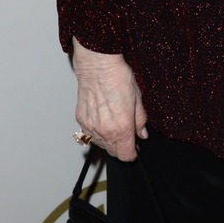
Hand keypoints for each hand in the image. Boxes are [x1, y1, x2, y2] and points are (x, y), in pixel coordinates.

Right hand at [72, 39, 147, 160]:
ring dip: (108, 139)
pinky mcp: (81, 120)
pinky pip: (90, 133)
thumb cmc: (118, 78)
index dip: (132, 153)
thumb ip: (140, 121)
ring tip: (114, 123)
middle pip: (113, 152)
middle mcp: (104, 131)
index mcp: (122, 129)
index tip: (134, 148)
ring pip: (100, 144)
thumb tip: (142, 133)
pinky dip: (97, 131)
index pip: (125, 155)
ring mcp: (91, 127)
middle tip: (126, 133)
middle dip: (121, 146)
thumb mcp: (138, 100)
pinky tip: (103, 118)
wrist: (98, 66)